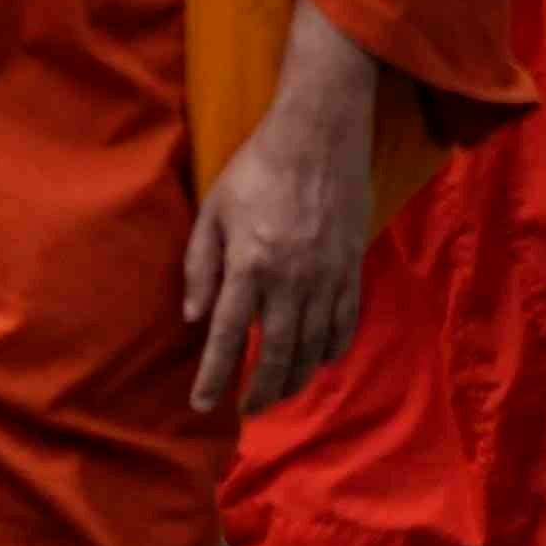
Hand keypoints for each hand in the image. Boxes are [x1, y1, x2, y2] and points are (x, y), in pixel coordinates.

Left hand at [180, 54, 381, 413]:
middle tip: (249, 409)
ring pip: (313, 345)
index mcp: (249, 263)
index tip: (205, 404)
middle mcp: (290, 278)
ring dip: (296, 377)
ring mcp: (326, 275)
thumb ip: (201, 266)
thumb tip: (195, 318)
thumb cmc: (257, 168)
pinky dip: (332, 348)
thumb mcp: (214, 210)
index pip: (230, 336)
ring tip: (280, 393)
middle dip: (261, 389)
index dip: (216, 376)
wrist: (320, 136)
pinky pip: (345, 321)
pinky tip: (320, 361)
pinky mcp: (350, 267)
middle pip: (276, 352)